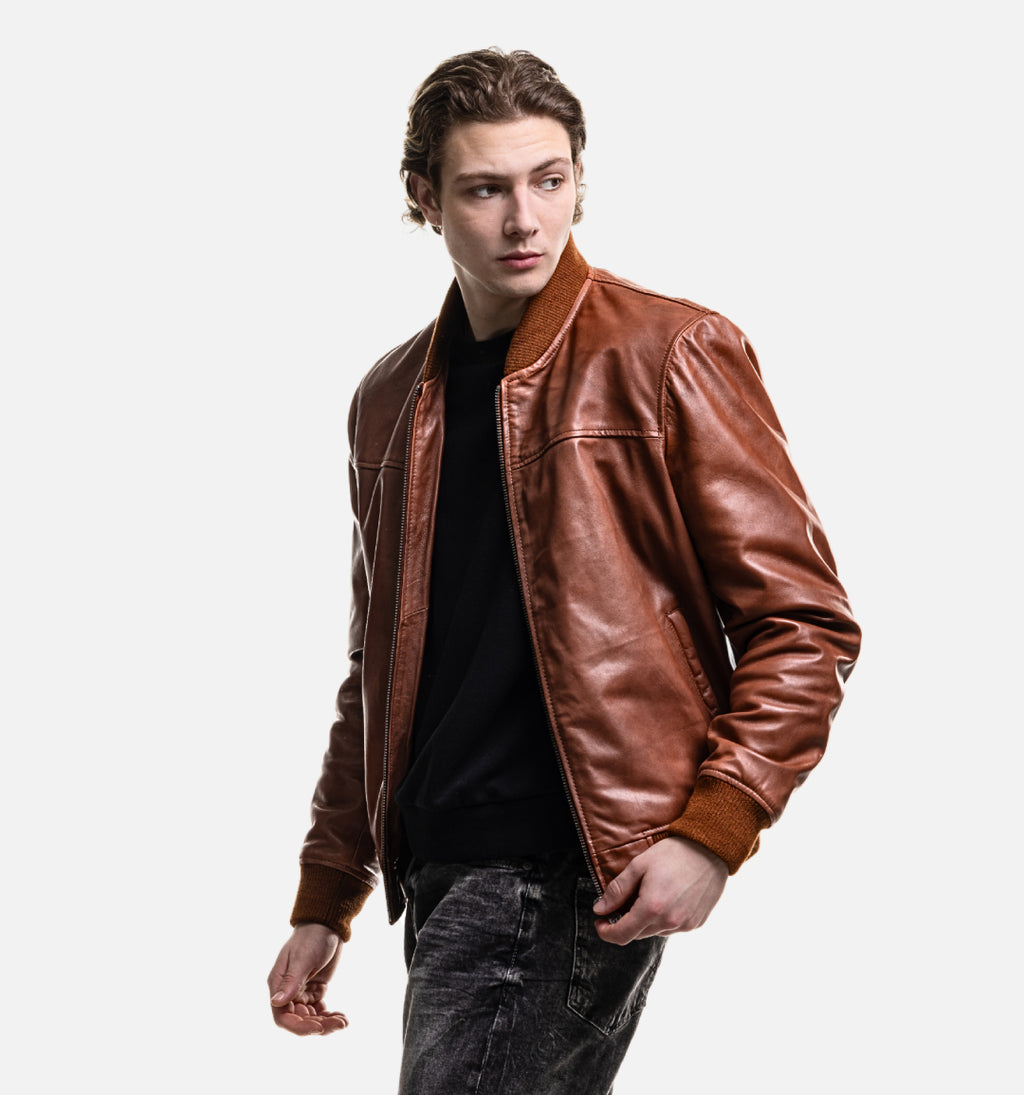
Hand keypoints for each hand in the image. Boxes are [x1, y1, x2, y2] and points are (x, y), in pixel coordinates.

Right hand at [268, 923, 347, 1034]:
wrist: (326, 924)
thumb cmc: (311, 937)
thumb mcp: (303, 959)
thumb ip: (291, 981)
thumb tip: (276, 1003)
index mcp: (278, 984)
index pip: (283, 1016)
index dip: (299, 1027)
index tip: (319, 1028)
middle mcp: (287, 992)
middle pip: (299, 1020)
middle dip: (318, 1026)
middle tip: (340, 1023)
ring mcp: (301, 992)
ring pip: (310, 1018)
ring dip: (326, 1023)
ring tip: (344, 1022)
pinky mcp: (314, 990)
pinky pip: (319, 1011)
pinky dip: (329, 1016)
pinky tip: (342, 1017)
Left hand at [592, 836, 727, 944]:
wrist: (710, 848)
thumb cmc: (673, 853)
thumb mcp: (639, 865)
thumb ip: (617, 890)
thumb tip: (599, 910)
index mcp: (652, 908)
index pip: (622, 935)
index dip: (606, 932)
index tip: (600, 921)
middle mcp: (669, 922)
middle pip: (637, 934)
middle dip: (625, 922)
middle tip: (623, 902)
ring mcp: (685, 925)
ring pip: (655, 931)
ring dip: (646, 921)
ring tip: (648, 895)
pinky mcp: (697, 923)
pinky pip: (672, 928)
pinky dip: (663, 918)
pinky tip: (667, 898)